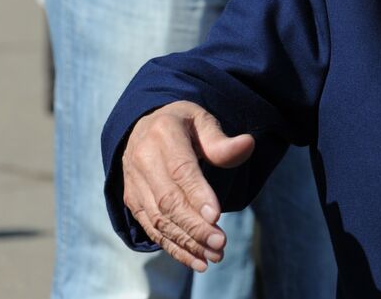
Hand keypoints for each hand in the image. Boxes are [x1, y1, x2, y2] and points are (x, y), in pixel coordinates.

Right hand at [121, 101, 254, 271]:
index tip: (217, 216)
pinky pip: (151, 229)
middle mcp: (142, 159)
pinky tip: (196, 259)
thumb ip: (221, 140)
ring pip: (159, 220)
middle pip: (168, 200)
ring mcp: (134, 183)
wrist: (143, 127)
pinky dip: (173, 247)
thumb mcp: (202, 121)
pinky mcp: (132, 201)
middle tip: (220, 243)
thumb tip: (248, 145)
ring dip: (186, 241)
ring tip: (213, 255)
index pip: (180, 170)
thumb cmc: (182, 124)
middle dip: (194, 226)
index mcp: (163, 134)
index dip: (197, 195)